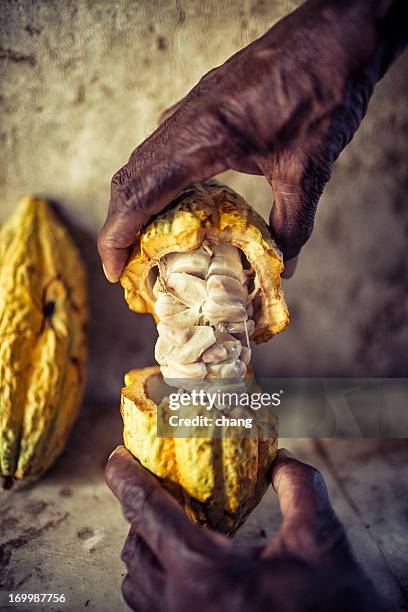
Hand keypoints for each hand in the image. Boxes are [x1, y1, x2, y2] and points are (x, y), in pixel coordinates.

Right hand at [98, 0, 404, 281]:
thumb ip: (292, 224)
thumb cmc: (324, 92)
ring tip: (144, 242)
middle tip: (127, 266)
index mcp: (206, 136)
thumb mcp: (309, 169)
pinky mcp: (202, 104)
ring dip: (134, 204)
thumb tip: (282, 265)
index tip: (114, 270)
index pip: (139, 192)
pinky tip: (174, 204)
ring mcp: (191, 108)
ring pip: (141, 162)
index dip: (118, 235)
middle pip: (129, 179)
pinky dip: (155, 182)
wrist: (336, 34)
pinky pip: (162, 148)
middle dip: (120, 227)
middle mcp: (187, 120)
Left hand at [106, 446, 383, 611]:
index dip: (126, 478)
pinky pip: (150, 604)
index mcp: (205, 573)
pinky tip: (185, 563)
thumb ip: (299, 486)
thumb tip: (279, 459)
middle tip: (159, 487)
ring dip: (145, 545)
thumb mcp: (321, 539)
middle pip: (134, 546)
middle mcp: (181, 605)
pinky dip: (154, 575)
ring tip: (172, 523)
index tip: (116, 457)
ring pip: (136, 581)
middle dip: (140, 511)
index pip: (147, 512)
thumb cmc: (333, 608)